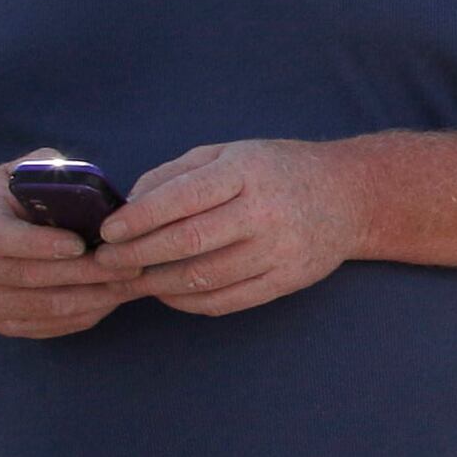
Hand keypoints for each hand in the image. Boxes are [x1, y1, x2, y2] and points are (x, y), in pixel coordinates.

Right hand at [0, 160, 142, 338]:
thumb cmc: (15, 201)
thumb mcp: (21, 174)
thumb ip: (46, 169)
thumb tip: (82, 177)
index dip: (40, 244)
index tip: (81, 244)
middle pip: (33, 276)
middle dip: (88, 272)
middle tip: (132, 264)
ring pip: (49, 306)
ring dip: (97, 297)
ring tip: (132, 282)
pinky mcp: (5, 324)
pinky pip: (54, 325)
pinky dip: (89, 313)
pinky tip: (115, 297)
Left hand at [104, 139, 363, 315]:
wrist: (350, 197)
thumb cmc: (277, 170)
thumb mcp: (228, 154)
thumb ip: (176, 174)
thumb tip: (129, 204)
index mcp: (246, 172)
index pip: (181, 198)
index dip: (139, 218)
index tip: (108, 231)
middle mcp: (265, 212)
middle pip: (189, 242)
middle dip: (138, 254)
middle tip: (106, 261)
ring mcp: (280, 250)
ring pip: (205, 277)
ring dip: (158, 283)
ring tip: (132, 280)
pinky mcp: (288, 280)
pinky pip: (229, 300)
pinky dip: (190, 302)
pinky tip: (169, 293)